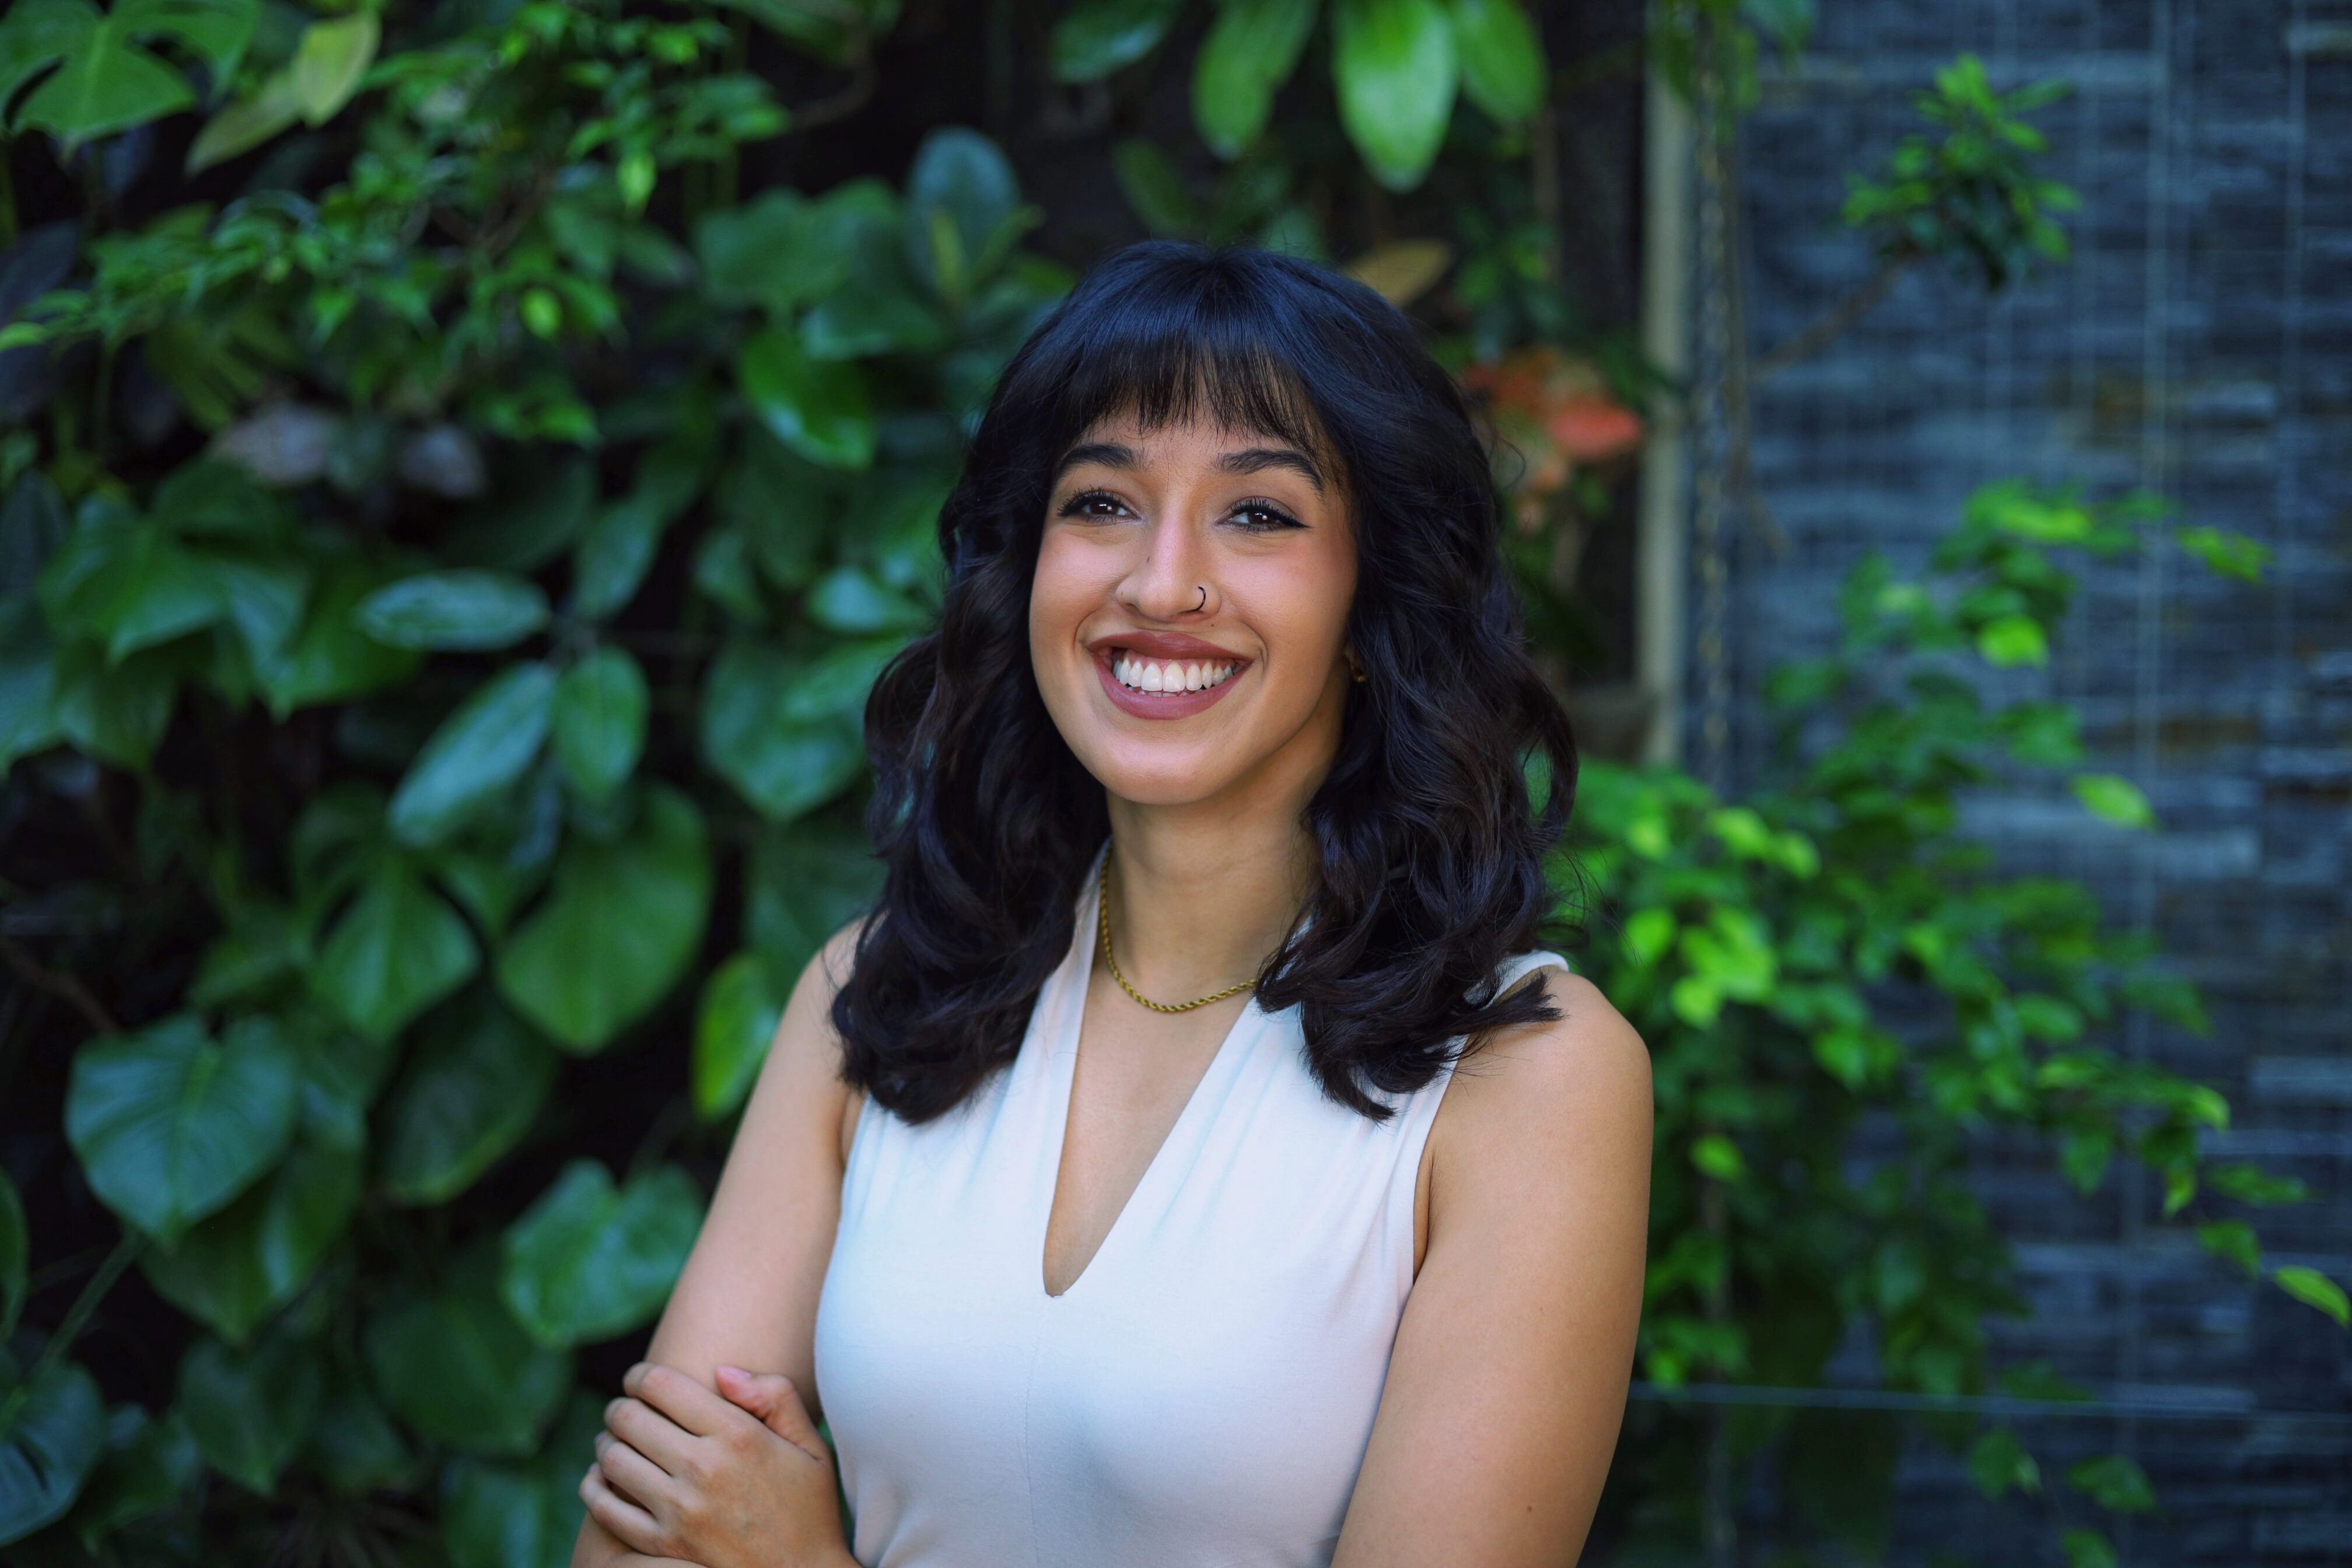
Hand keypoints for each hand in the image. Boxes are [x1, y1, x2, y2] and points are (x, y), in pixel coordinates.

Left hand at [581, 1360, 852, 1567]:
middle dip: (620, 1406)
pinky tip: (602, 1479)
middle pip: (629, 1418)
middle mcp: (705, 1467)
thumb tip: (721, 1371)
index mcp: (739, 1434)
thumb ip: (775, 1396)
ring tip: (614, 1441)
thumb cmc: (809, 1509)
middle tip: (624, 1409)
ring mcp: (680, 1511)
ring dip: (606, 1443)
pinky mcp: (664, 1545)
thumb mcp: (811, 1445)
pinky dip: (594, 1488)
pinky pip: (607, 1509)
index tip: (639, 1379)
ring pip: (612, 1459)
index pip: (662, 1385)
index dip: (640, 1376)